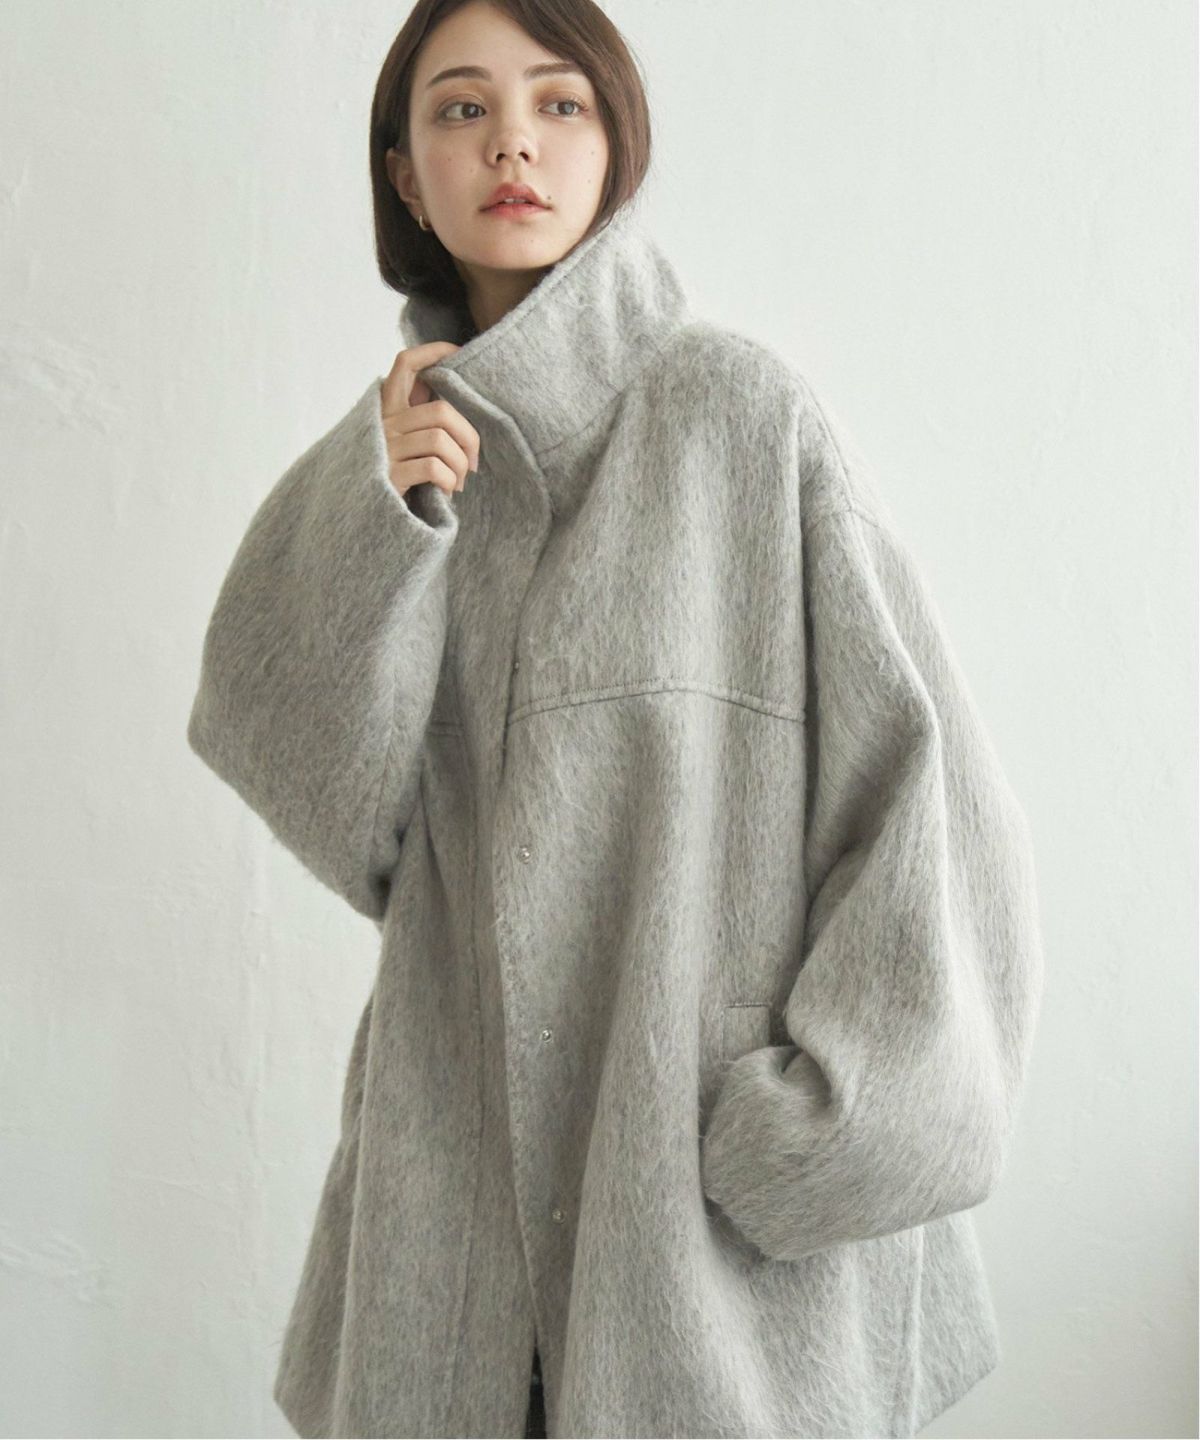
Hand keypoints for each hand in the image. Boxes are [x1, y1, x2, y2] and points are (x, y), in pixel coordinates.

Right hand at [380, 343, 481, 499]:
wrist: (361, 519)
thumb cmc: (393, 478)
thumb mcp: (403, 442)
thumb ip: (422, 420)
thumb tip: (462, 407)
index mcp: (387, 409)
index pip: (405, 364)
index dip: (434, 352)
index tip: (459, 353)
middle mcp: (384, 423)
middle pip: (442, 411)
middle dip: (468, 437)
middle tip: (473, 462)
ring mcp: (385, 449)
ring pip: (440, 440)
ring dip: (460, 464)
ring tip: (458, 482)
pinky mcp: (388, 475)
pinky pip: (432, 467)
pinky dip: (448, 480)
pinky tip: (445, 492)